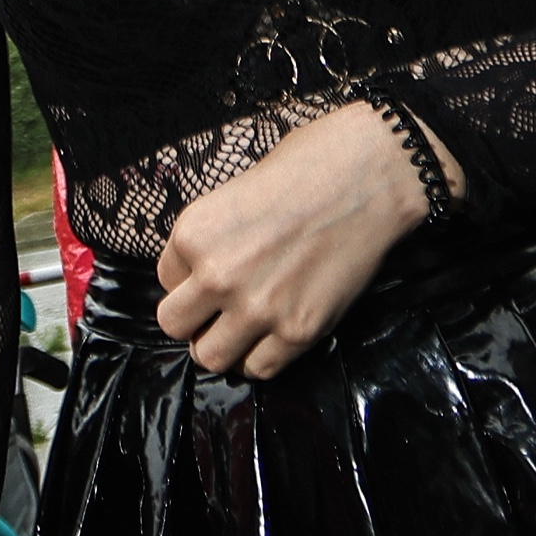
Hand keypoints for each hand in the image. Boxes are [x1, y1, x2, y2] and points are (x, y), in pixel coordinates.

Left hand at [153, 100, 436, 380]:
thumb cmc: (308, 167)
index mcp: (194, 232)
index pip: (165, 278)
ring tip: (241, 329)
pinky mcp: (298, 331)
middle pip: (174, 325)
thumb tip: (202, 269)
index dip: (189, 277)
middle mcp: (216, 275)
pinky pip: (260, 368)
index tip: (212, 273)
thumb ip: (213, 236)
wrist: (370, 178)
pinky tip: (271, 336)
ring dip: (222, 345)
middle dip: (193, 318)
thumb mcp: (237, 190)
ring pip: (210, 357)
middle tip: (216, 310)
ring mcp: (258, 308)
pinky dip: (260, 357)